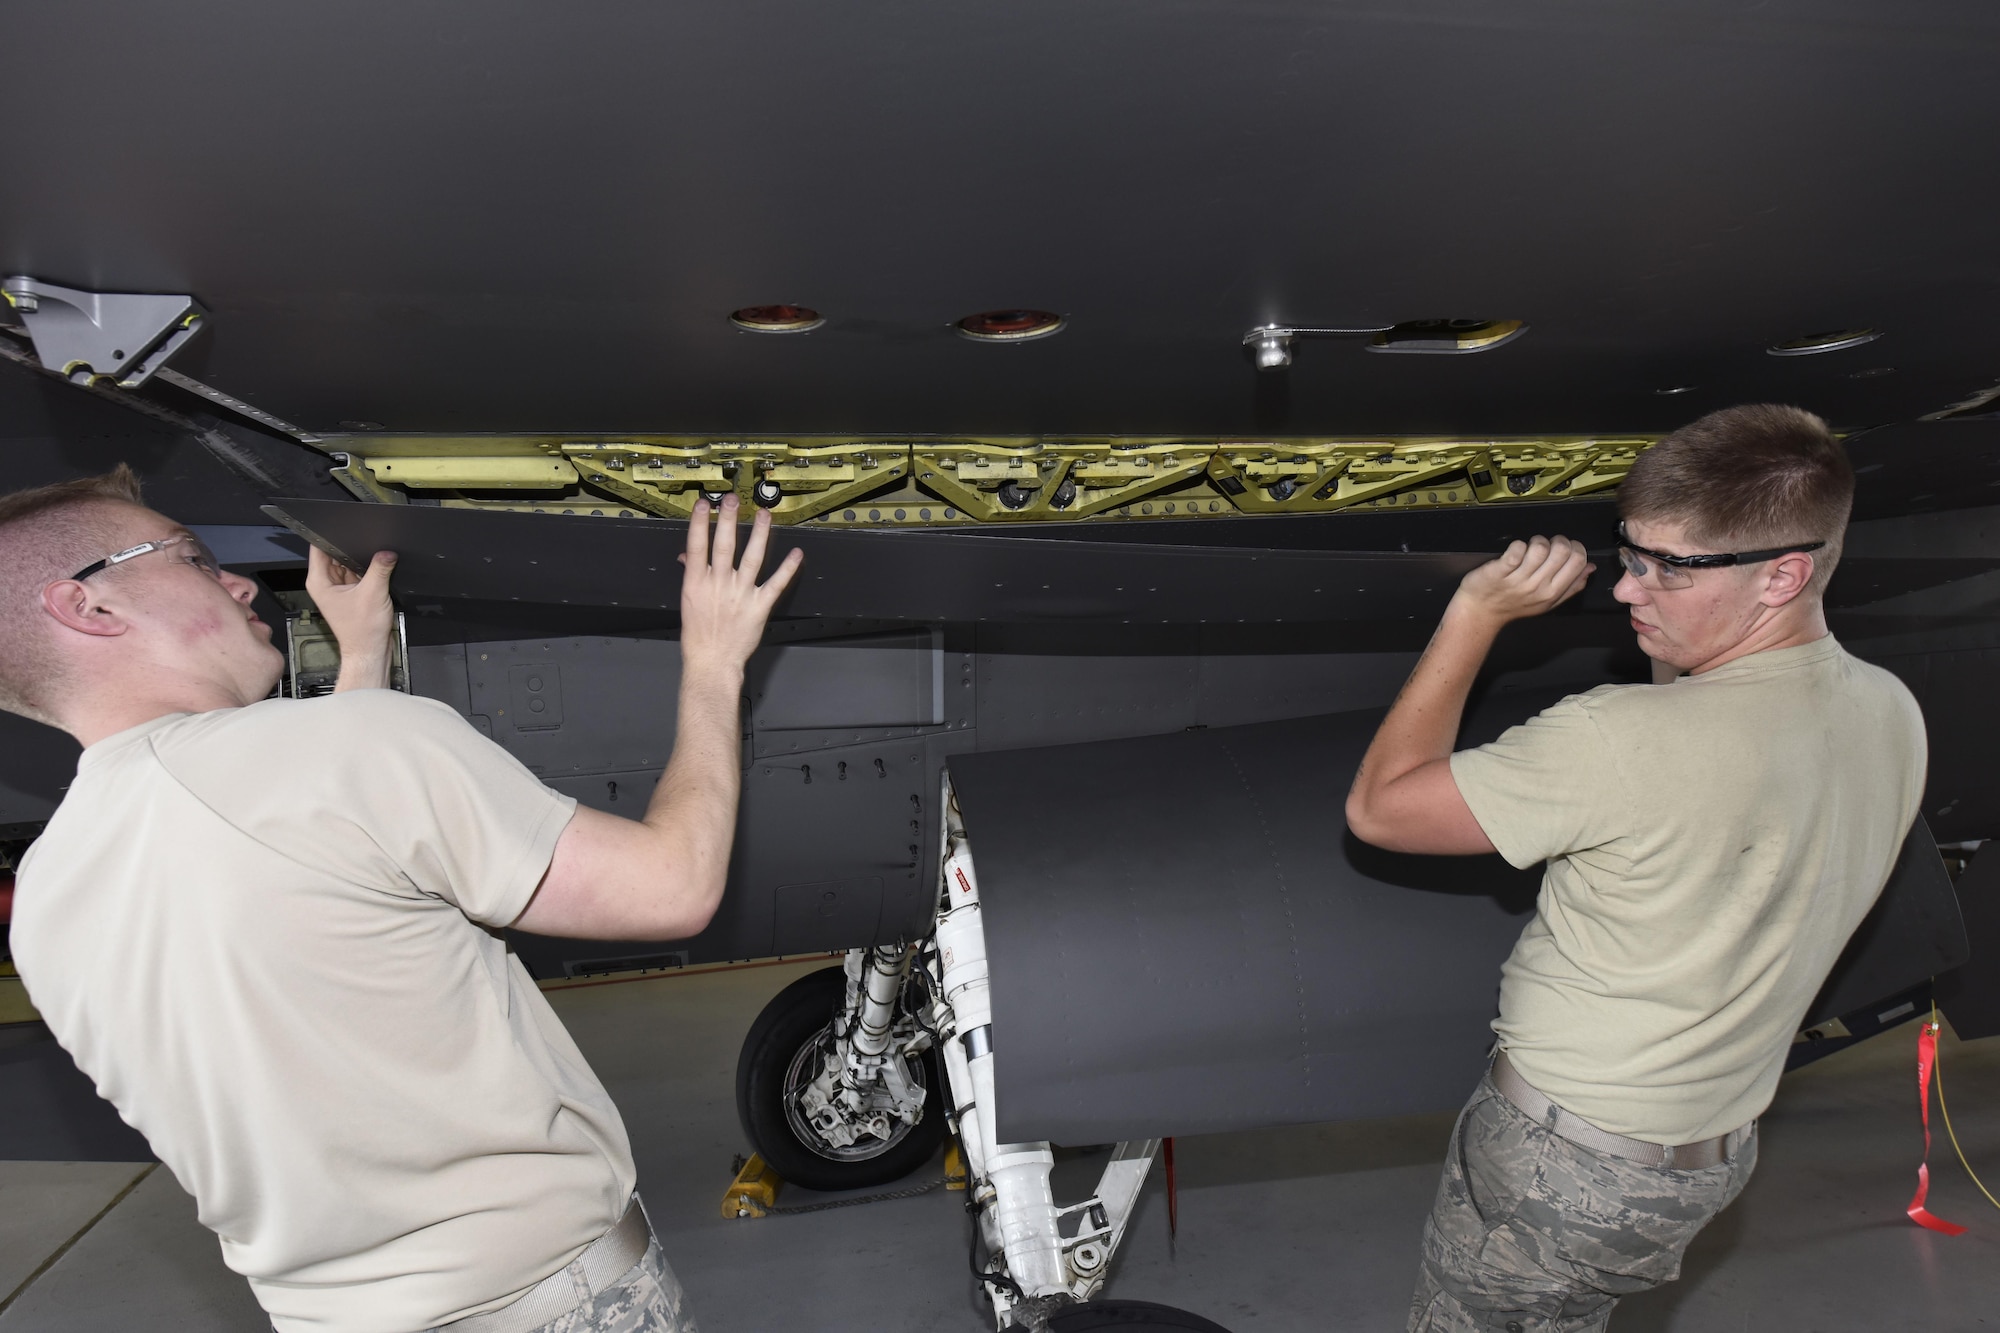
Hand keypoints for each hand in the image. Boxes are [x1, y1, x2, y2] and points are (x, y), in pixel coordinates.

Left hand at [308, 545, 397, 654]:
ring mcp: (337, 589)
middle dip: (350, 550)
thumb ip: (380, 568)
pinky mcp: (350, 593)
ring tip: (368, 574)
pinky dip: (365, 574)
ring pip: (348, 563)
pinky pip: (357, 574)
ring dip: (359, 563)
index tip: (344, 530)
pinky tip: (372, 580)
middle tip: (366, 553)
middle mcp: (325, 584)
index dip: (329, 536)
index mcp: (319, 582)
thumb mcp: (374, 592)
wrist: (370, 651)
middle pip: (335, 554)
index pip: (318, 548)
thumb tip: (387, 552)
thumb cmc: (362, 632)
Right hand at [678, 495, 803, 676]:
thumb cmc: (699, 633)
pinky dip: (787, 569)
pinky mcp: (759, 607)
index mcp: (697, 583)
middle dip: (728, 520)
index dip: (701, 523)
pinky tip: (795, 554)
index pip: (697, 546)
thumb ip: (692, 574)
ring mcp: (740, 595)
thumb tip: (688, 555)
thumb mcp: (689, 601)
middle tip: (733, 499)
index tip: (705, 504)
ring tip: (763, 515)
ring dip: (759, 535)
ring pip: (752, 559)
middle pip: (724, 546)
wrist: (712, 661)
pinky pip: (776, 584)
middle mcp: (719, 585)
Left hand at [1453, 535, 1593, 624]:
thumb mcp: (1548, 602)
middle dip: (1557, 540)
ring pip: (1540, 548)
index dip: (1575, 547)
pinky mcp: (1500, 571)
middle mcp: (1538, 587)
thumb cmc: (1513, 604)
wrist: (1481, 612)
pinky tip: (1515, 551)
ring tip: (1529, 548)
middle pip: (1562, 551)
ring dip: (1536, 541)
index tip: (1565, 547)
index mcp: (1553, 592)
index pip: (1578, 561)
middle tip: (1546, 545)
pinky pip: (1516, 550)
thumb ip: (1572, 586)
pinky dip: (1517, 545)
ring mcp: (1519, 579)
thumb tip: (1590, 567)